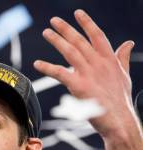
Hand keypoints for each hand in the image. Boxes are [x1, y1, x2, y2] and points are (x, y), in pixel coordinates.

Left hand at [33, 9, 137, 137]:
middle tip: (53, 20)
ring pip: (70, 52)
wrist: (119, 121)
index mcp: (110, 60)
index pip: (97, 36)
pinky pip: (60, 73)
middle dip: (66, 29)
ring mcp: (89, 74)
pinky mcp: (79, 86)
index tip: (78, 13)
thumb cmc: (120, 100)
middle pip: (80, 41)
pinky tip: (37, 63)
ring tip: (46, 32)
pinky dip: (47, 67)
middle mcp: (99, 63)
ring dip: (57, 40)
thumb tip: (127, 43)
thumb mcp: (124, 75)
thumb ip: (122, 58)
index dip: (87, 23)